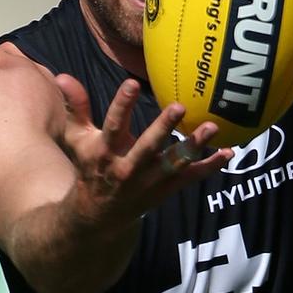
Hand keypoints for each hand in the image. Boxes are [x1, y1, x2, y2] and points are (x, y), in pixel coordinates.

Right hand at [56, 74, 231, 228]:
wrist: (99, 217)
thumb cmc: (89, 169)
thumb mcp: (78, 140)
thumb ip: (75, 107)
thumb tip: (63, 76)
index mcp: (105, 152)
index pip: (113, 125)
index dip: (122, 104)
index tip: (133, 83)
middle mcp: (128, 168)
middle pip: (147, 147)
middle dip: (163, 128)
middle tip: (178, 106)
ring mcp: (149, 182)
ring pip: (174, 163)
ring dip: (194, 146)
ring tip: (212, 127)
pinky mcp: (166, 190)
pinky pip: (191, 178)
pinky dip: (211, 166)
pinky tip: (229, 151)